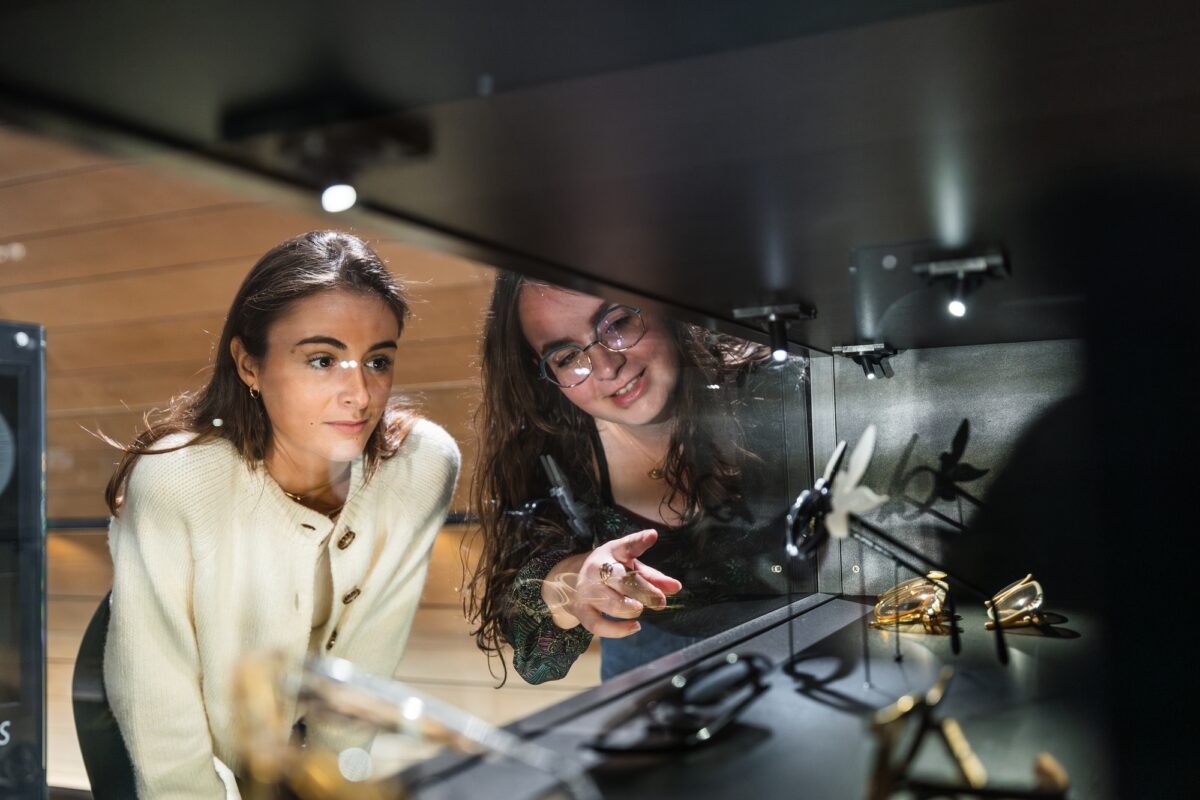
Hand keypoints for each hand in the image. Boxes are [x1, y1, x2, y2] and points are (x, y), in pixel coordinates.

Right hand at [542, 529, 682, 636]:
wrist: (566, 580)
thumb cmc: (608, 572)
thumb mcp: (628, 567)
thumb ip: (652, 577)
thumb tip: (676, 588)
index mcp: (612, 551)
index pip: (627, 545)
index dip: (640, 541)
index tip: (653, 535)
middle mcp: (597, 568)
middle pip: (621, 579)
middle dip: (643, 591)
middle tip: (660, 601)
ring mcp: (587, 590)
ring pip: (611, 603)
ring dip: (630, 608)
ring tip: (640, 608)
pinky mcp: (581, 610)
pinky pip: (599, 625)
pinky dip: (618, 630)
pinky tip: (635, 627)